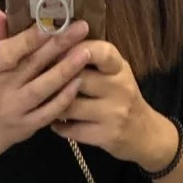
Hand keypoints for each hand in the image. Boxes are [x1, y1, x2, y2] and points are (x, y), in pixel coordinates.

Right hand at [0, 11, 90, 152]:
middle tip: (80, 29)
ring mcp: (15, 109)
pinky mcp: (28, 125)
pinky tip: (79, 82)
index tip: (53, 24)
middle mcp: (1, 89)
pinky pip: (49, 112)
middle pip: (31, 65)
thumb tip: (0, 12)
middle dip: (57, 45)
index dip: (31, 38)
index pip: (9, 51)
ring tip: (85, 54)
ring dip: (65, 71)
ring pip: (42, 89)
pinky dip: (64, 97)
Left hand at [50, 41, 178, 169]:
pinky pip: (73, 130)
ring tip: (44, 102)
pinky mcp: (106, 136)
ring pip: (71, 106)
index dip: (75, 49)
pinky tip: (54, 123)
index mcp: (120, 68)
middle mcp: (119, 88)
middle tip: (37, 79)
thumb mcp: (116, 73)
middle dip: (55, 78)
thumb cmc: (123, 98)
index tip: (56, 50)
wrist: (145, 135)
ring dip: (52, 104)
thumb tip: (57, 45)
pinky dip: (59, 126)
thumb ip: (93, 60)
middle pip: (78, 78)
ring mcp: (113, 114)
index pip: (100, 51)